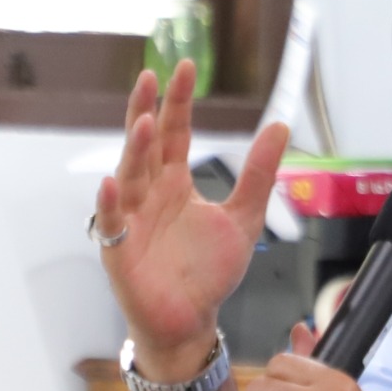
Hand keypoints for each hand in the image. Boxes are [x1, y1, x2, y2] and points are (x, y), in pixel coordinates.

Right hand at [94, 61, 288, 376]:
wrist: (192, 321)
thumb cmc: (209, 272)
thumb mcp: (244, 217)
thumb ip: (258, 173)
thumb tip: (280, 125)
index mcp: (175, 182)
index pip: (175, 133)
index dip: (178, 102)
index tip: (185, 69)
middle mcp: (150, 193)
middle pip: (146, 145)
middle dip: (146, 110)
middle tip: (150, 77)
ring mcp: (131, 219)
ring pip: (130, 175)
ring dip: (134, 150)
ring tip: (143, 123)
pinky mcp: (120, 249)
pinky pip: (112, 222)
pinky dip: (112, 203)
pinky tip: (113, 182)